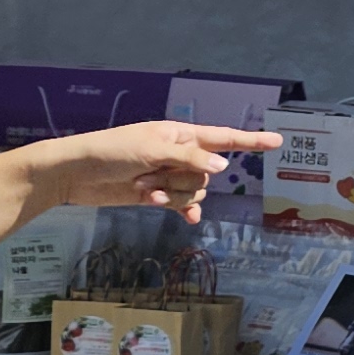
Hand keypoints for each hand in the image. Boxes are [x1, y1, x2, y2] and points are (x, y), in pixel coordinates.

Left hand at [21, 123, 279, 224]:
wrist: (75, 174)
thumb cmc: (111, 151)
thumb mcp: (152, 149)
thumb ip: (190, 158)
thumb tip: (225, 166)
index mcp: (181, 134)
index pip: (224, 137)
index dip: (251, 141)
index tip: (277, 142)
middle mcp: (180, 154)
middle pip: (207, 173)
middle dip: (183, 179)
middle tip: (150, 174)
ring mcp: (169, 175)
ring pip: (195, 191)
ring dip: (172, 194)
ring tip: (144, 189)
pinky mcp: (157, 195)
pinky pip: (183, 205)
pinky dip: (182, 211)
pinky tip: (184, 220)